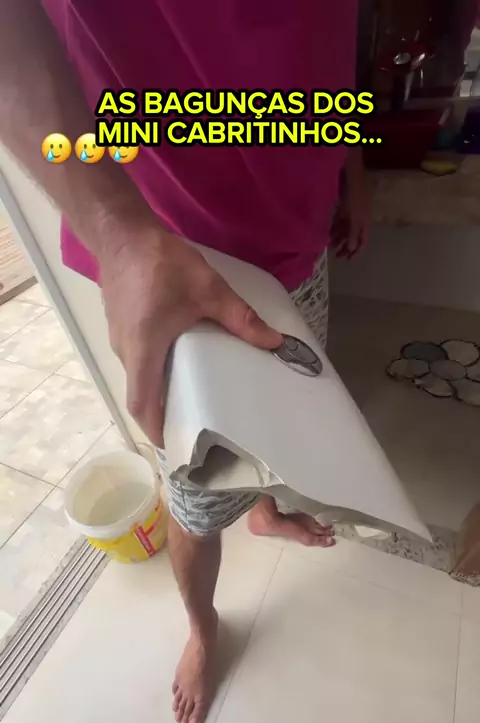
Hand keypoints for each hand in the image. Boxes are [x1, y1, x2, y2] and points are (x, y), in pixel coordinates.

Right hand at [98, 220, 282, 445]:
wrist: (121, 232)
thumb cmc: (161, 262)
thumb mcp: (208, 289)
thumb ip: (240, 318)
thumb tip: (275, 343)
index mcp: (145, 350)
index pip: (143, 404)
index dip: (156, 429)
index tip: (174, 446)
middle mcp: (126, 351)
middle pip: (140, 395)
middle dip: (161, 415)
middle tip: (191, 427)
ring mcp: (119, 338)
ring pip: (137, 377)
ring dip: (157, 392)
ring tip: (188, 399)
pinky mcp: (120, 326)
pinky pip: (136, 359)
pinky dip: (152, 371)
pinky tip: (176, 364)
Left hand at [330, 152, 370, 258]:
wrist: (352, 175)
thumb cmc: (355, 197)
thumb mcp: (355, 217)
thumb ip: (353, 233)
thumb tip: (352, 249)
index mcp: (365, 223)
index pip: (362, 241)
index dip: (356, 252)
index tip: (347, 260)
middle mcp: (359, 219)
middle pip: (353, 237)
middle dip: (346, 247)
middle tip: (336, 256)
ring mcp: (351, 213)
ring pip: (345, 229)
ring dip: (339, 238)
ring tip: (329, 246)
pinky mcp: (344, 206)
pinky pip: (340, 220)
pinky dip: (335, 227)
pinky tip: (328, 233)